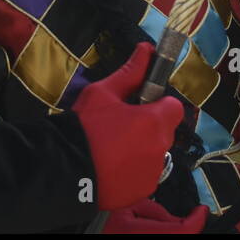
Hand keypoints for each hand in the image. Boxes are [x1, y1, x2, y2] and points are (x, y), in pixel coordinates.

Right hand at [73, 42, 182, 209]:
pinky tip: (113, 167)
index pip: (174, 106)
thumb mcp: (102, 93)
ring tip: (113, 148)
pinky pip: (146, 174)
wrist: (65, 171)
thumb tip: (146, 49)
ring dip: (143, 148)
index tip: (139, 106)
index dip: (159, 104)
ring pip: (156, 153)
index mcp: (154, 121)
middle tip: (121, 126)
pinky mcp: (144, 191)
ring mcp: (153, 172)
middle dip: (149, 126)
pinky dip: (135, 170)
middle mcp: (160, 147)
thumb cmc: (85, 127)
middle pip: (165, 130)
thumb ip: (130, 72)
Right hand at [103, 199, 208, 233]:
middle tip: (193, 215)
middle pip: (182, 238)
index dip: (197, 220)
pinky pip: (166, 239)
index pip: (183, 231)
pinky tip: (170, 228)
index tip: (201, 209)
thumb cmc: (107, 214)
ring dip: (181, 232)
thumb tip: (181, 221)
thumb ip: (159, 214)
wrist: (87, 230)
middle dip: (190, 228)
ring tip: (180, 222)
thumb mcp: (133, 205)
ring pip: (176, 239)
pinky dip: (173, 234)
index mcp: (143, 233)